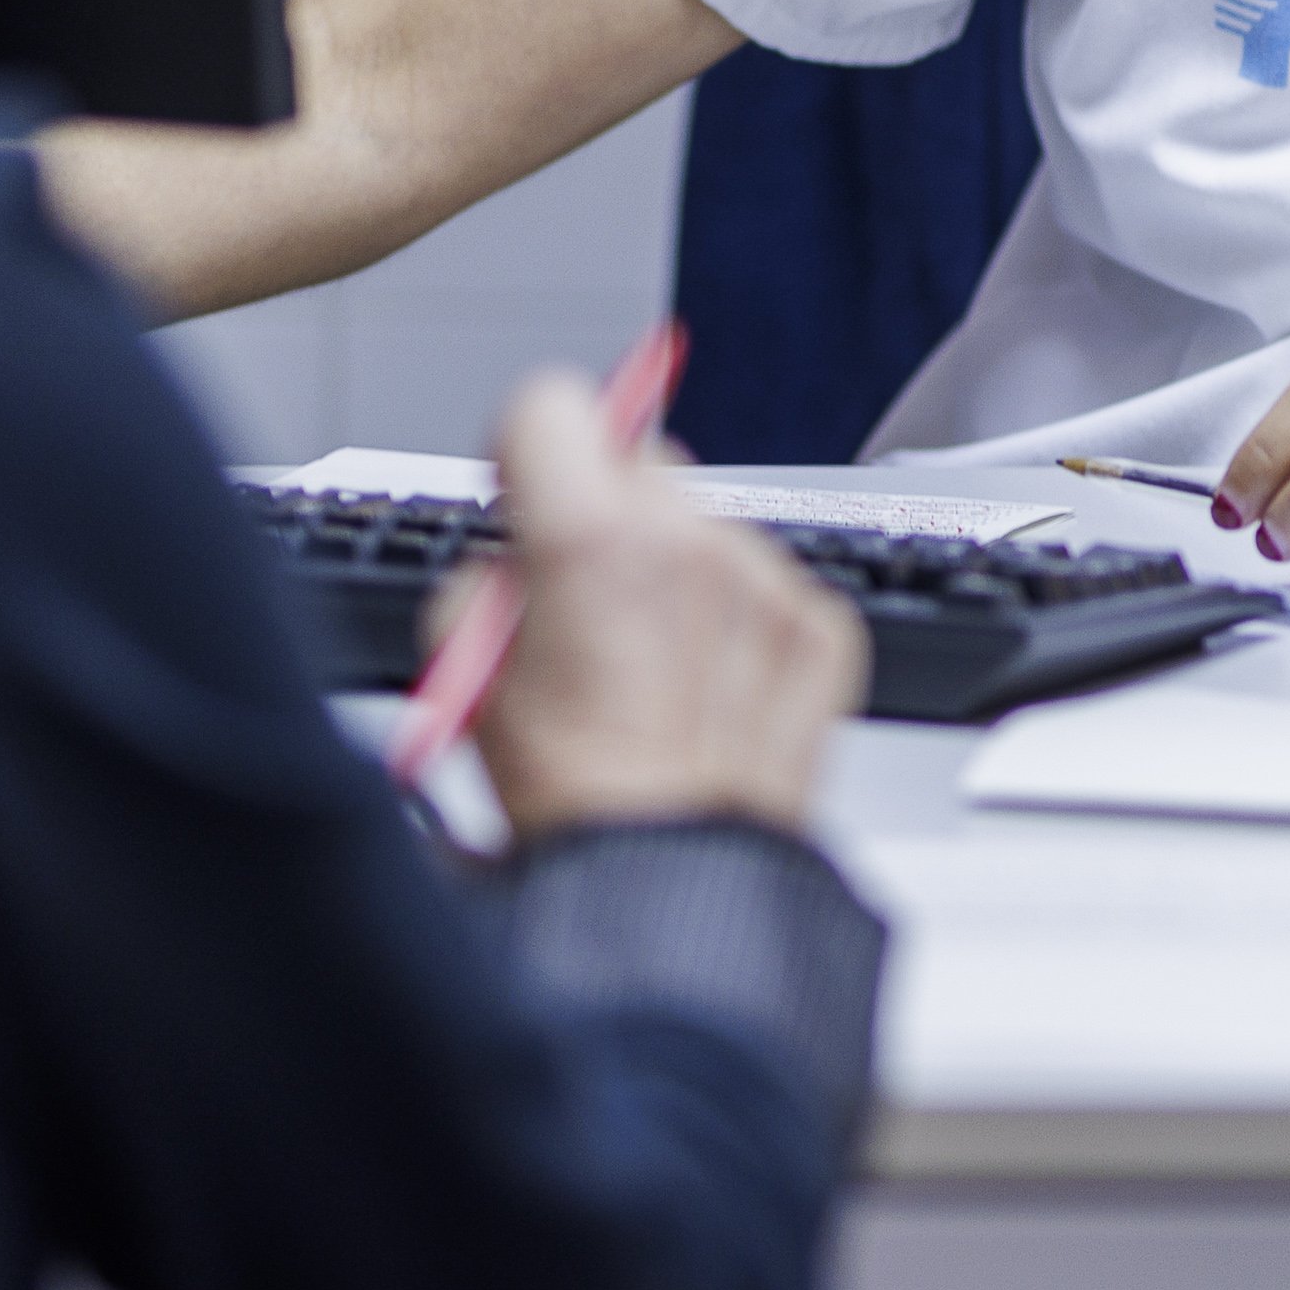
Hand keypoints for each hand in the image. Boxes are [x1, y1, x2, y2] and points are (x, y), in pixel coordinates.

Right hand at [458, 367, 867, 837]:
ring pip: (710, 524)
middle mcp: (692, 545)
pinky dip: (739, 622)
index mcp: (591, 539)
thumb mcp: (467, 671)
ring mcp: (767, 584)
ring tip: (648, 665)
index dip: (527, 449)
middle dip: (608, 509)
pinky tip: (706, 690)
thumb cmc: (572, 799)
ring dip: (679, 567)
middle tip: (585, 593)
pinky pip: (770, 585)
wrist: (668, 887)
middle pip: (641, 458)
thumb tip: (517, 550)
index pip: (553, 402)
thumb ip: (488, 576)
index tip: (525, 491)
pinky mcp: (822, 629)